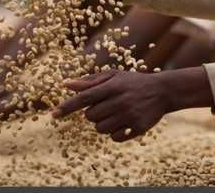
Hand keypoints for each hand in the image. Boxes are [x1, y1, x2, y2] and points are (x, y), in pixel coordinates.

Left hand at [52, 70, 169, 141]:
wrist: (162, 91)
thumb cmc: (133, 82)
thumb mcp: (114, 77)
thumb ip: (90, 81)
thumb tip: (66, 84)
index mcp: (113, 86)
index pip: (84, 97)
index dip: (68, 106)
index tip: (53, 114)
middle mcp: (120, 101)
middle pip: (90, 116)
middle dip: (94, 112)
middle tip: (107, 104)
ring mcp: (129, 115)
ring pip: (100, 129)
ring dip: (104, 122)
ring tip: (116, 112)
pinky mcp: (137, 128)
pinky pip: (114, 137)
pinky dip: (115, 132)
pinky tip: (124, 121)